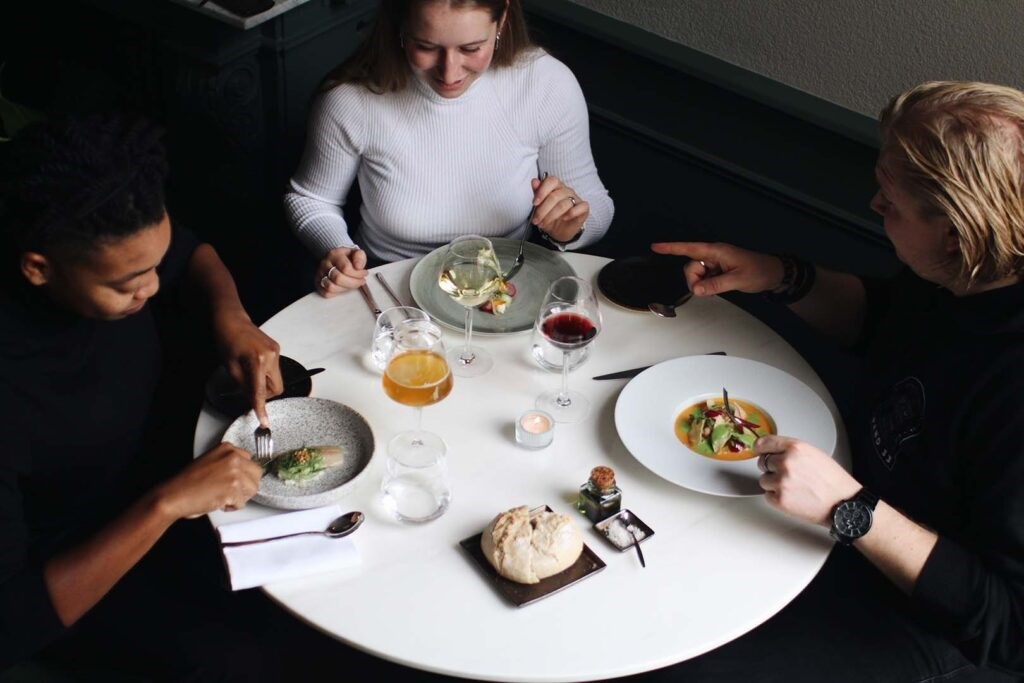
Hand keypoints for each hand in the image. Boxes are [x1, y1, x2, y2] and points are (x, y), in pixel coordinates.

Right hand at [156, 442, 262, 518]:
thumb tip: (245, 474)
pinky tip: (219, 502)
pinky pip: (243, 502)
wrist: (173, 495)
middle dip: (246, 486)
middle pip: (256, 474)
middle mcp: (233, 456)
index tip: (231, 481)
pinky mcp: (234, 487)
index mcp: (227, 448)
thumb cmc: (188, 483)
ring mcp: (235, 471)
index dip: (242, 475)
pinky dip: (232, 507)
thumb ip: (228, 463)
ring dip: (240, 497)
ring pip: (253, 489)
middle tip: (229, 492)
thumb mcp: (211, 462)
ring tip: (222, 497)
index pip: (250, 462)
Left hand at [216, 313, 282, 426]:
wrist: (231, 320)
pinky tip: (253, 366)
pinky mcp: (276, 349)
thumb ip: (244, 386)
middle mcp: (271, 356)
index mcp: (257, 361)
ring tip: (249, 374)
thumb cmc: (226, 341)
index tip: (264, 421)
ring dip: (264, 383)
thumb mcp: (230, 367)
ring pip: (276, 380)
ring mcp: (276, 352)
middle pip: (277, 388)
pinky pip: (274, 370)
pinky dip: (265, 374)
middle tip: (249, 389)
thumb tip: (252, 401)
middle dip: (265, 394)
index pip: (261, 391)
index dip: (261, 408)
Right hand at [318, 247, 367, 295]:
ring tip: (352, 284)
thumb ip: (360, 257)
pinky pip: (326, 293)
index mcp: (334, 255)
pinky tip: (344, 287)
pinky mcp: (318, 283)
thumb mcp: (356, 253)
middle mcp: (325, 264)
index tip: (364, 273)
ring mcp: (320, 274)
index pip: (345, 268)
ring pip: (331, 287)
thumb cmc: (347, 258)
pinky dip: (337, 293)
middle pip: (338, 278)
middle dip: (353, 282)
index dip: (357, 274)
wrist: (336, 259)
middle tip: (360, 281)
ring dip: (345, 288)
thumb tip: (359, 266)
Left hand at [531, 174, 587, 242]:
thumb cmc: (550, 216)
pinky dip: (572, 213)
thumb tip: (534, 181)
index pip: (551, 181)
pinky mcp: (584, 208)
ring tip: (543, 224)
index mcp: (556, 186)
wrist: (559, 231)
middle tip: (536, 220)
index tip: (534, 203)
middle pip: (555, 196)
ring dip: (551, 216)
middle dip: (543, 210)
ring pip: (564, 204)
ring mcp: (576, 199)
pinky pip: (582, 207)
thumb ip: (537, 193)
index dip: (542, 191)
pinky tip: (564, 218)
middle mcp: (566, 191)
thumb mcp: (540, 207)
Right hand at [650, 242, 784, 296]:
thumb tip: (696, 290)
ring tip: (719, 287)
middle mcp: (713, 255)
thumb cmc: (759, 271)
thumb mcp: (738, 280)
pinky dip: (706, 286)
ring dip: (701, 285)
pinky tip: (718, 288)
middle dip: (694, 280)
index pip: (690, 249)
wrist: (773, 274)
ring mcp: (714, 263)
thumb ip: (716, 285)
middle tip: (709, 289)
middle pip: (690, 267)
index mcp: (716, 252)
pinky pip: (703, 279)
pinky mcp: (717, 271)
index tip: (655, 247)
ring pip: (696, 275)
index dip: (671, 248)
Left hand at [755, 435, 860, 526]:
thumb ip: (792, 450)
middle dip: (772, 468)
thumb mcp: (814, 454)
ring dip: (774, 484)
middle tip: (789, 476)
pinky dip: (776, 498)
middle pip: (763, 462)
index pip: (765, 443)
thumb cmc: (833, 481)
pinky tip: (793, 497)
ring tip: (794, 488)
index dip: (761, 447)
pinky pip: (767, 496)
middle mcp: (786, 463)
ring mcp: (781, 482)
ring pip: (764, 480)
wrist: (843, 504)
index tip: (758, 450)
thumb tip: (774, 451)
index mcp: (795, 448)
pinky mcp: (779, 499)